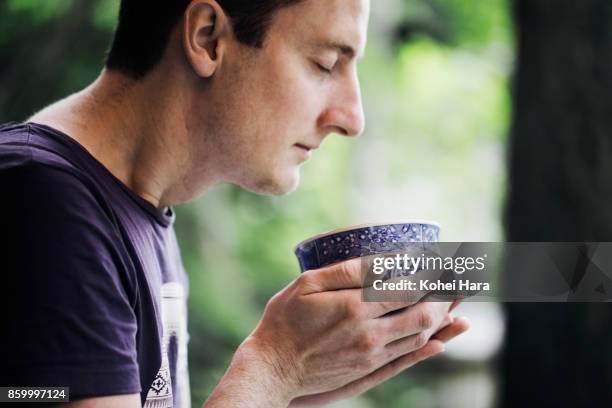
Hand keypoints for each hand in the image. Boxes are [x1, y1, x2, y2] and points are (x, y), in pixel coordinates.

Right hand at [241, 258, 468, 404]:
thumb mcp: (307, 284)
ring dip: (443, 319)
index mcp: (356, 308)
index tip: (444, 260)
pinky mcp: (368, 371)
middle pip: (424, 314)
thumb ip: (347, 272)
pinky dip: (429, 348)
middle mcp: (370, 334)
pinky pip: (408, 359)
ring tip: (457, 302)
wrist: (273, 368)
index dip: (432, 273)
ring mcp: (372, 356)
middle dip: (445, 295)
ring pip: (420, 337)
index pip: (410, 287)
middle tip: (457, 279)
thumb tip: (386, 260)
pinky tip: (442, 340)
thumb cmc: (284, 320)